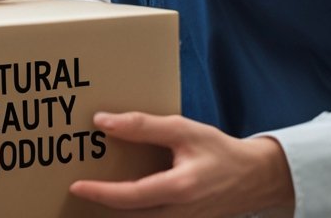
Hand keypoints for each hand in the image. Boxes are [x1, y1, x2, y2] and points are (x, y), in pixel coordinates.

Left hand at [70, 112, 294, 216]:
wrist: (255, 178)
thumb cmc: (220, 151)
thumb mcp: (184, 130)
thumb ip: (143, 126)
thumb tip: (103, 123)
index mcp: (179, 188)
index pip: (130, 196)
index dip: (100, 193)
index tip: (76, 187)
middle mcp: (179, 213)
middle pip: (129, 217)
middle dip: (101, 207)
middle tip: (77, 192)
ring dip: (116, 211)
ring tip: (93, 195)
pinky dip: (133, 213)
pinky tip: (120, 200)